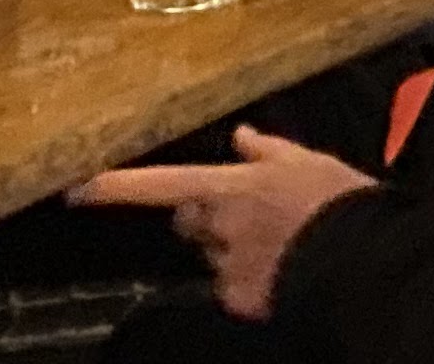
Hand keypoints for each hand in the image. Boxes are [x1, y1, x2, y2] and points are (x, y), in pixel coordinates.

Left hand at [76, 128, 374, 319]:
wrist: (357, 258)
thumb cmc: (335, 200)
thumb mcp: (307, 161)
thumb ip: (266, 150)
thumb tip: (241, 135)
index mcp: (227, 187)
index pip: (157, 184)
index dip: (113, 186)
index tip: (76, 188)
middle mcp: (216, 226)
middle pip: (187, 219)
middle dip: (203, 216)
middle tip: (245, 210)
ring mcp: (222, 265)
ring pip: (211, 253)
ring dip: (229, 246)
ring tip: (277, 239)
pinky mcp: (234, 297)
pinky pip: (228, 284)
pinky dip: (247, 277)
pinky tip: (279, 267)